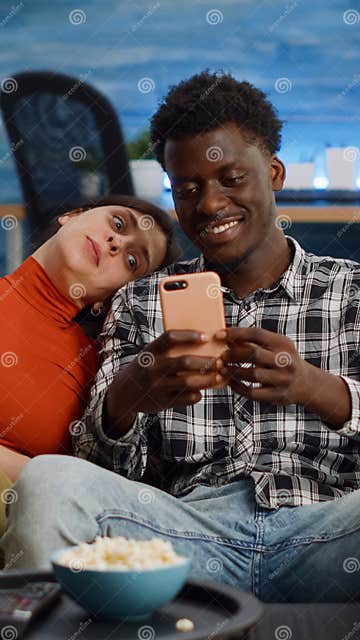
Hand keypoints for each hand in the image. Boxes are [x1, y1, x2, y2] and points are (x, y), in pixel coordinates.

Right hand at [107, 330, 225, 430]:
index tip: (205, 337)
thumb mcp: (150, 355)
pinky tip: (202, 390)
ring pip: (188, 382)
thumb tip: (202, 344)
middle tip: (219, 360)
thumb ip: (169, 350)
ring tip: (219, 377)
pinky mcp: (162, 402)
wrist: (123, 393)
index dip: (189, 336)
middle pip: (184, 362)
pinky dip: (197, 394)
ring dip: (207, 380)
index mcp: (150, 352)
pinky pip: (186, 398)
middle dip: (205, 361)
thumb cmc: (145, 369)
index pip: (170, 338)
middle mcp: (152, 368)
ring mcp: (157, 386)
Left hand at [216, 326, 310, 404]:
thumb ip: (255, 342)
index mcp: (283, 344)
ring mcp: (282, 379)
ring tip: (221, 368)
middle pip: (253, 354)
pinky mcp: (278, 395)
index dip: (236, 333)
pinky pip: (253, 393)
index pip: (257, 334)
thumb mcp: (277, 346)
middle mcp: (284, 360)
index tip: (219, 335)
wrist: (307, 383)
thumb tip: (227, 337)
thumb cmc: (284, 361)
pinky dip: (238, 387)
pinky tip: (229, 382)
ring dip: (233, 371)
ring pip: (252, 374)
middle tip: (220, 356)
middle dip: (233, 354)